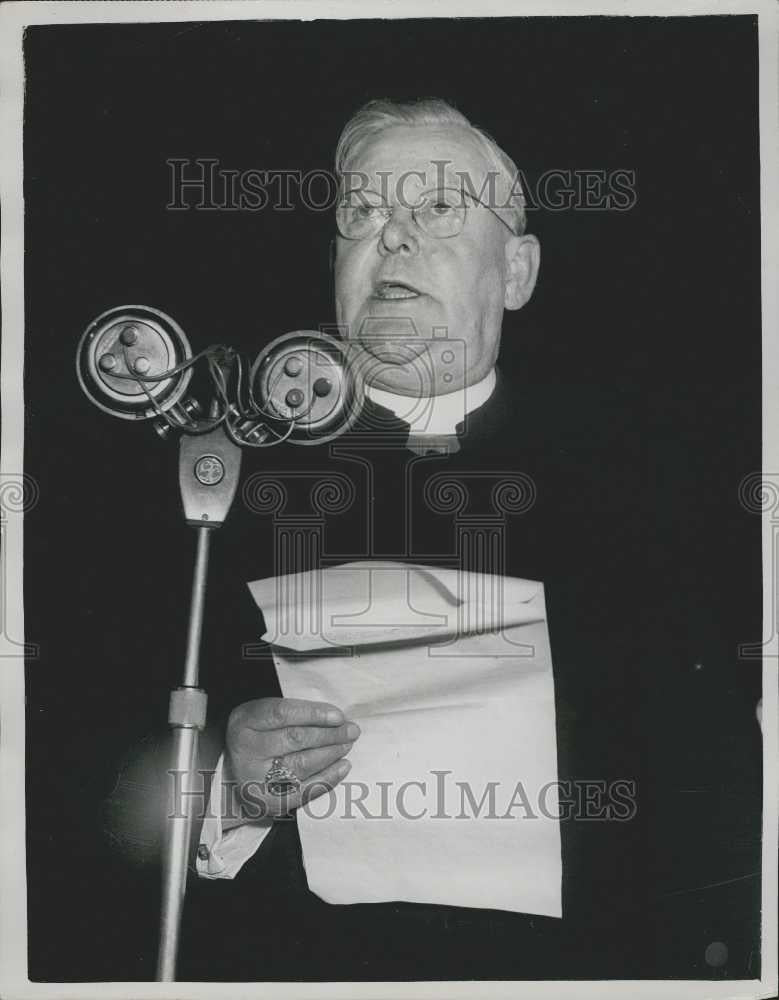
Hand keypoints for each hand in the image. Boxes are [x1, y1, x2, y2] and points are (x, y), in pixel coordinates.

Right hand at [224, 697, 359, 822]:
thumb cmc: (258, 738)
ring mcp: (255, 779)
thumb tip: (335, 717)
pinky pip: (304, 790)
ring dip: (332, 753)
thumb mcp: (264, 716)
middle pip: (295, 739)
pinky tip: (343, 766)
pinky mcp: (268, 802)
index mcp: (244, 722)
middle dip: (330, 734)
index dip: (314, 713)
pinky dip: (328, 778)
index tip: (339, 715)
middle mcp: (246, 750)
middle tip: (352, 730)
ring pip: (302, 764)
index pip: (283, 713)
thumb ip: (293, 713)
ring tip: (348, 745)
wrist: (233, 776)